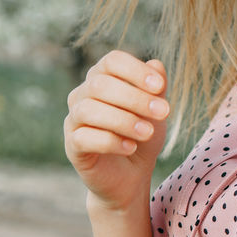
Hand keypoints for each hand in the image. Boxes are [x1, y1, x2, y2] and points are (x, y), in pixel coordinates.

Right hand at [64, 51, 169, 211]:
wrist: (132, 175)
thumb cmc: (143, 134)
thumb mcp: (155, 110)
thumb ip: (156, 88)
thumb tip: (156, 65)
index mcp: (102, 77)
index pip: (112, 61)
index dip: (135, 70)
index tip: (159, 86)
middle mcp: (82, 95)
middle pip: (100, 84)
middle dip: (135, 97)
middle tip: (164, 112)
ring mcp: (73, 120)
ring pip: (88, 110)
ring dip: (123, 120)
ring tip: (149, 133)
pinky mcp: (72, 146)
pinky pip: (83, 138)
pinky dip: (110, 141)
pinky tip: (131, 147)